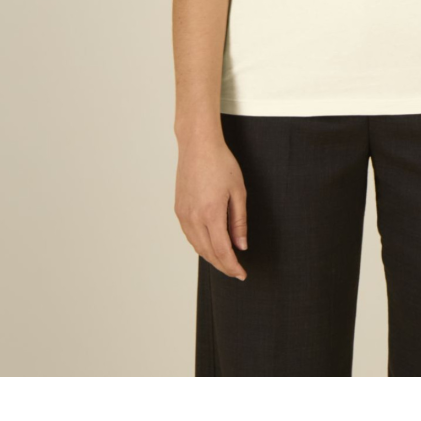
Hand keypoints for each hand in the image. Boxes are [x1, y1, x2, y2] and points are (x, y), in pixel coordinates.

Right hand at [175, 136, 248, 279]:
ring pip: (197, 246)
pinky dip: (201, 245)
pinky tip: (210, 245)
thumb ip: (239, 221)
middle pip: (208, 253)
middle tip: (236, 271)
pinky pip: (190, 235)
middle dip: (223, 265)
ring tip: (225, 261)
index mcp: (211, 213)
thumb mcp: (238, 191)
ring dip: (211, 257)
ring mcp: (183, 215)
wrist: (198, 146)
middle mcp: (194, 218)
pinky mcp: (179, 210)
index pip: (222, 251)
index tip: (241, 274)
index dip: (232, 266)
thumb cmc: (220, 163)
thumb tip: (241, 245)